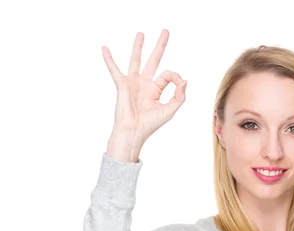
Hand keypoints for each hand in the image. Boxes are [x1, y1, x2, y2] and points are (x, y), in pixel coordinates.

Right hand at [102, 29, 186, 144]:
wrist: (133, 132)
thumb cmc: (150, 124)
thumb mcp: (170, 110)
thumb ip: (179, 96)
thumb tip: (185, 80)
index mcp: (155, 90)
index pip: (168, 75)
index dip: (175, 77)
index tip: (179, 83)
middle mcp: (144, 84)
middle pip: (153, 61)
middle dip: (160, 46)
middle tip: (166, 31)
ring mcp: (133, 83)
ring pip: (136, 60)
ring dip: (138, 47)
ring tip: (141, 34)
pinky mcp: (122, 85)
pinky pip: (114, 69)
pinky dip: (109, 59)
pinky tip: (104, 48)